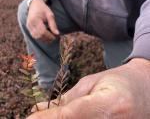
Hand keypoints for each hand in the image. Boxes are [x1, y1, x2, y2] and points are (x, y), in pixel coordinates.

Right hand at [27, 0, 58, 41]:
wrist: (34, 4)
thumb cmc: (43, 9)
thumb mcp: (50, 15)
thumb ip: (53, 25)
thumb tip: (57, 34)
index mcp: (36, 20)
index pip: (43, 32)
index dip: (49, 36)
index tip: (56, 36)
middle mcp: (30, 24)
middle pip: (39, 36)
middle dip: (47, 38)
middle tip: (54, 37)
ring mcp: (28, 26)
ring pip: (36, 37)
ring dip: (44, 39)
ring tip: (51, 37)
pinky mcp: (28, 27)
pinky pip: (34, 35)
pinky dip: (40, 37)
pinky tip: (46, 35)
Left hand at [27, 58, 149, 118]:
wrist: (144, 89)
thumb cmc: (117, 80)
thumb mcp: (91, 83)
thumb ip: (68, 99)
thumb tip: (39, 109)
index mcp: (110, 104)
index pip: (70, 116)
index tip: (28, 118)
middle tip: (35, 117)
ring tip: (48, 115)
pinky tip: (65, 115)